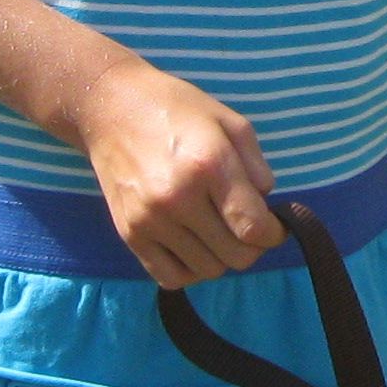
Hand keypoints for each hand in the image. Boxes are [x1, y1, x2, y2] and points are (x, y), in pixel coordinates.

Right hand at [64, 58, 282, 288]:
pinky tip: (194, 246)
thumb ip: (258, 168)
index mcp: (209, 165)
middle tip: (247, 226)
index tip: (275, 226)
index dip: (274, 234)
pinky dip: (191, 270)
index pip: (253, 227)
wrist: (112, 109)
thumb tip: (267, 208)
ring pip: (208, 270)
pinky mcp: (129, 235)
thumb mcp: (231, 122)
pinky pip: (171, 278)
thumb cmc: (178, 110)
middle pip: (235, 256)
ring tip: (219, 231)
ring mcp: (150, 221)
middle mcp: (178, 198)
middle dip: (253, 246)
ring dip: (223, 257)